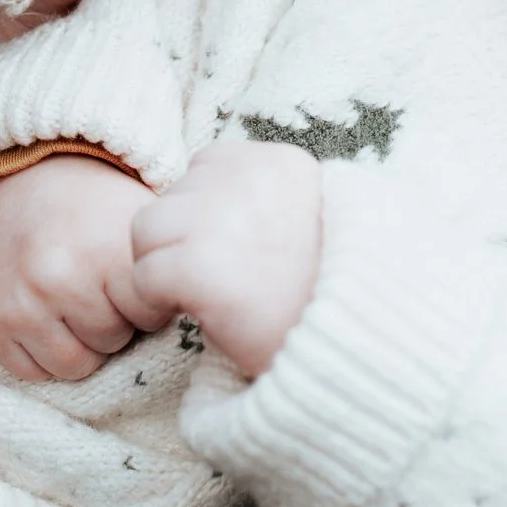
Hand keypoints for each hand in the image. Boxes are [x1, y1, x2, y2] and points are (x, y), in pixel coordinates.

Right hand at [0, 154, 174, 381]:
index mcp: (107, 251)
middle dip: (116, 320)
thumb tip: (209, 300)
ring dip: (82, 342)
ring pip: (75, 366)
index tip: (136, 280)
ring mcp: (22, 303)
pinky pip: (32, 373)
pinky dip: (44, 353)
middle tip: (101, 287)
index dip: (148, 301)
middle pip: (114, 341)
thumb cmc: (94, 205)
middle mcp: (60, 278)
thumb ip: (172, 258)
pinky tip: (48, 317)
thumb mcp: (142, 215)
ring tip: (77, 303)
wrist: (19, 183)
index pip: (150, 316)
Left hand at [129, 141, 323, 376]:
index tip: (233, 252)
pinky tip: (195, 315)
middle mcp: (248, 178)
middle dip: (181, 240)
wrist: (363, 345)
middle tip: (216, 281)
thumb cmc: (332, 295)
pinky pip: (143, 276)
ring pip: (146, 231)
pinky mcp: (199, 264)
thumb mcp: (309, 221)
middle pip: (172, 197)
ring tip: (202, 297)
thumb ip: (260, 200)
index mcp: (280, 162)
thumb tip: (198, 202)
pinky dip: (157, 301)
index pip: (205, 167)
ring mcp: (220, 218)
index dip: (208, 214)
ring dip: (162, 266)